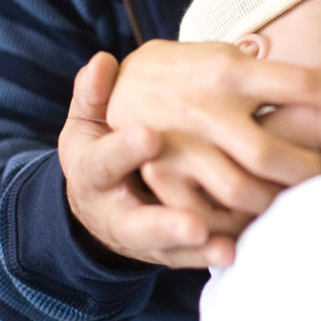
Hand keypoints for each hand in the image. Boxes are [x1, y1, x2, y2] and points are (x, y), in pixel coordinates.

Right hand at [58, 51, 232, 267]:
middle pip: (137, 224)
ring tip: (223, 244)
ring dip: (194, 248)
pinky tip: (233, 251)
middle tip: (193, 223)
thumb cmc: (100, 146)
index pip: (105, 161)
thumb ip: (93, 95)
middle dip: (163, 225)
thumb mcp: (87, 122)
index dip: (124, 151)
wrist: (95, 200)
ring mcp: (141, 237)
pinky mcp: (164, 252)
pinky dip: (208, 256)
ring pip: (166, 248)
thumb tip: (101, 62)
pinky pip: (186, 259)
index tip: (150, 136)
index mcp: (93, 171)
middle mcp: (114, 211)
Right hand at [105, 41, 320, 250]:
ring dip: (275, 202)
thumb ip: (288, 72)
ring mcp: (182, 142)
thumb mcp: (237, 60)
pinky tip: (257, 225)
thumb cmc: (196, 72)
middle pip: (272, 150)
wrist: (121, 83)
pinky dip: (233, 225)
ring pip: (239, 187)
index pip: (302, 85)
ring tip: (299, 201)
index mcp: (234, 71)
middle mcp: (209, 105)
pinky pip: (202, 211)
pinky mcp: (162, 174)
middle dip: (309, 171)